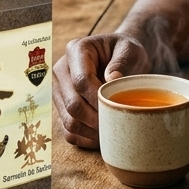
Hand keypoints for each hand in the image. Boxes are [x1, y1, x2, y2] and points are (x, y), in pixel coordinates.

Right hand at [53, 34, 152, 148]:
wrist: (120, 57)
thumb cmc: (125, 51)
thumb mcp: (130, 50)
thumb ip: (122, 62)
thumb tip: (112, 79)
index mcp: (76, 50)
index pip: (81, 80)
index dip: (98, 99)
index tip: (117, 108)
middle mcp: (61, 70)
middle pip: (72, 104)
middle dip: (96, 119)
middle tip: (118, 125)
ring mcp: (58, 90)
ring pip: (69, 120)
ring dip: (91, 132)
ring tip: (112, 132)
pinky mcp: (61, 107)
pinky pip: (68, 131)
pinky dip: (85, 139)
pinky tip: (103, 137)